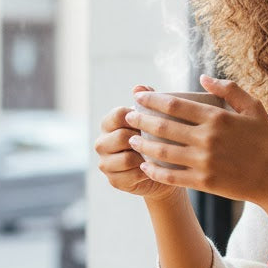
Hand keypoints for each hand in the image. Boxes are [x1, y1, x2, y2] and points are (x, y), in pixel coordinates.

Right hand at [94, 85, 182, 202]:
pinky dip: (145, 172)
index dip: (137, 118)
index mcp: (109, 124)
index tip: (154, 120)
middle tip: (161, 141)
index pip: (118, 115)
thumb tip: (139, 86)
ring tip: (158, 155)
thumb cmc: (160, 139)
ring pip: (125, 158)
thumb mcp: (157, 120)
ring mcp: (105, 163)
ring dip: (144, 157)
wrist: (165, 171)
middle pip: (120, 137)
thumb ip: (148, 102)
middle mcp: (102, 143)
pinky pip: (130, 175)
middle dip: (142, 139)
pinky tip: (155, 169)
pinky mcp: (114, 181)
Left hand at [123, 76, 267, 212]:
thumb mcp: (254, 108)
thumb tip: (203, 78)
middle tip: (128, 116)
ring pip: (163, 152)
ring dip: (143, 145)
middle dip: (141, 120)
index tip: (139, 96)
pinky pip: (172, 176)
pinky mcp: (204, 182)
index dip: (152, 99)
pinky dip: (154, 171)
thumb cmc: (266, 141)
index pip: (175, 105)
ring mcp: (204, 162)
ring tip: (132, 140)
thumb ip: (230, 89)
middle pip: (164, 127)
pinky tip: (145, 165)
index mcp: (218, 118)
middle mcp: (207, 139)